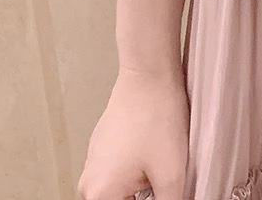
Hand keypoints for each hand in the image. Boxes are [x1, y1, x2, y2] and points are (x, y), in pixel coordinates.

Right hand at [76, 66, 189, 199]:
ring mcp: (93, 161)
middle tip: (164, 182)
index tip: (163, 191)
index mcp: (100, 194)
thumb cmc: (157, 116)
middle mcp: (89, 181)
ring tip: (160, 169)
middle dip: (144, 198)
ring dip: (140, 190)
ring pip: (119, 191)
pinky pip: (117, 173)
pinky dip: (135, 173)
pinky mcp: (102, 146)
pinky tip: (154, 156)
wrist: (149, 74)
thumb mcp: (172, 175)